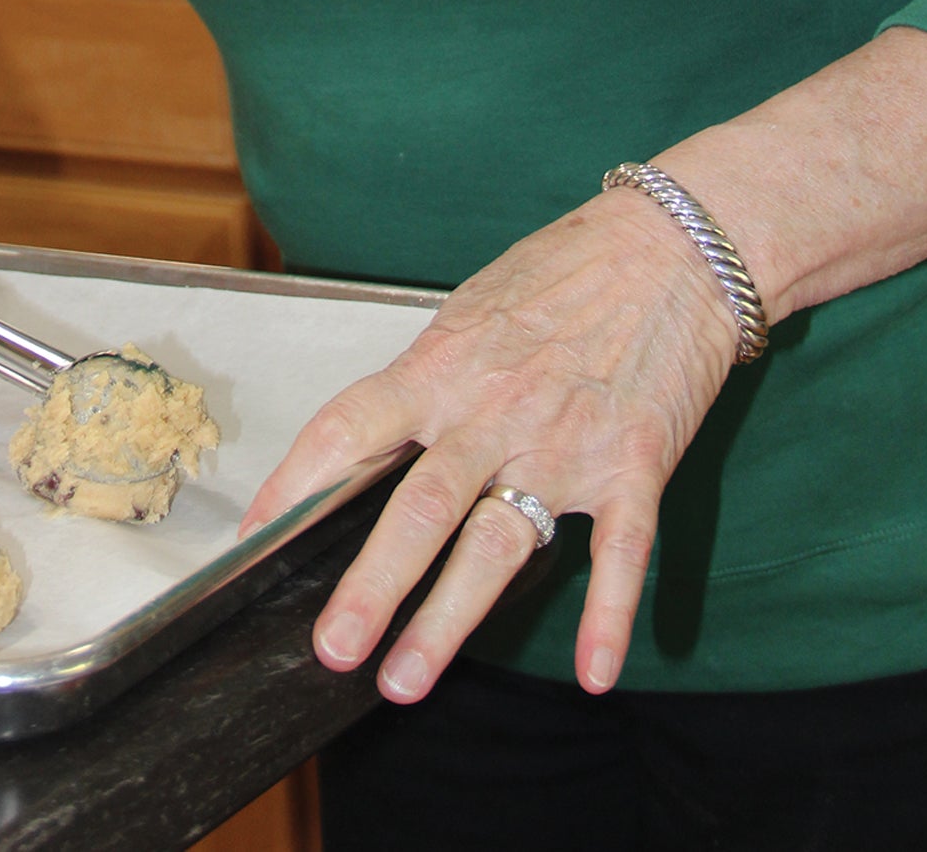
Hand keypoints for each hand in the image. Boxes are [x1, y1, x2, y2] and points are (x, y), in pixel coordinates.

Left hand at [239, 192, 738, 699]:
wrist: (672, 246)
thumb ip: (429, 379)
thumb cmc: (565, 271)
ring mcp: (565, 444)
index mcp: (444, 366)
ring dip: (449, 619)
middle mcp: (495, 411)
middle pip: (419, 508)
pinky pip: (621, 553)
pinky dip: (608, 616)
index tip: (254, 534)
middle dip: (371, 584)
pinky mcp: (635, 464)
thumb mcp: (474, 310)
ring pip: (498, 545)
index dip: (296, 483)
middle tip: (333, 647)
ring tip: (406, 679)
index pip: (351, 427)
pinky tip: (594, 672)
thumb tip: (375, 440)